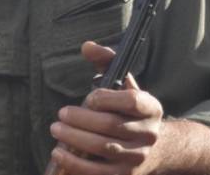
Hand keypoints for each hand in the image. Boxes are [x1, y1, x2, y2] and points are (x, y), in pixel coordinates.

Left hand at [49, 41, 162, 174]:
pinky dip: (76, 165)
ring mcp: (138, 157)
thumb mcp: (123, 82)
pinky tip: (60, 154)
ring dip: (75, 139)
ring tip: (57, 129)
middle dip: (81, 119)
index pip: (131, 101)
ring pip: (104, 149)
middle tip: (61, 114)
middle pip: (112, 125)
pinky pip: (99, 173)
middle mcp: (148, 133)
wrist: (153, 148)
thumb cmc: (128, 109)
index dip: (107, 98)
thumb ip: (106, 60)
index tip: (89, 97)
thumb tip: (87, 46)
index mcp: (150, 107)